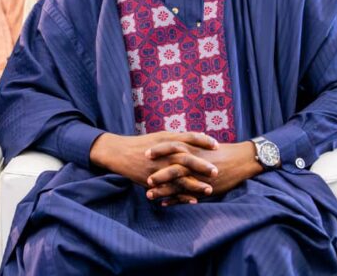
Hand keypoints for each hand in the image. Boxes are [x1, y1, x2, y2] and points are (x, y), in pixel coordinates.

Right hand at [90, 131, 218, 203]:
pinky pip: (169, 189)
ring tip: (209, 190)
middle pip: (186, 158)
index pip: (189, 137)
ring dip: (195, 184)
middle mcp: (164, 152)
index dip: (204, 141)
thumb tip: (195, 138)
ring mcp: (158, 166)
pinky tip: (193, 200)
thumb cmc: (141, 144)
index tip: (217, 145)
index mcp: (166, 139)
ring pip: (180, 176)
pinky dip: (182, 195)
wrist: (120, 153)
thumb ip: (176, 138)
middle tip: (216, 171)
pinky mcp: (152, 179)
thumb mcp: (159, 137)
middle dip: (202, 165)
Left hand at [148, 141, 261, 198]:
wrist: (240, 159)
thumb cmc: (219, 151)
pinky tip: (164, 204)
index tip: (144, 153)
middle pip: (171, 166)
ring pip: (177, 183)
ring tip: (148, 195)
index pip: (171, 147)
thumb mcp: (201, 145)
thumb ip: (187, 145)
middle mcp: (194, 161)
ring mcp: (199, 175)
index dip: (157, 150)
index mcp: (192, 147)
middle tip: (143, 177)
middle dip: (156, 172)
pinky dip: (175, 200)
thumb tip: (172, 142)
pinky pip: (187, 195)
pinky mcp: (205, 187)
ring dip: (162, 190)